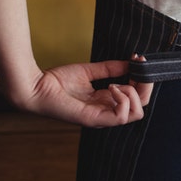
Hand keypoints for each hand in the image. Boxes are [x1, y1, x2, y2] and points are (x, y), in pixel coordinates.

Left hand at [7, 57, 153, 127]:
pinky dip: (123, 99)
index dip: (143, 80)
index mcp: (106, 102)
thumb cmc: (56, 81)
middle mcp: (107, 112)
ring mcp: (101, 117)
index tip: (140, 60)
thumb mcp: (89, 71)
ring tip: (118, 82)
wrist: (35, 86)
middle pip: (142, 106)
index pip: (137, 98)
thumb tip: (130, 62)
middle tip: (138, 69)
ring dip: (134, 94)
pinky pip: (122, 116)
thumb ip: (110, 69)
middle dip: (145, 86)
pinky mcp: (94, 119)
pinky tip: (111, 88)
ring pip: (136, 113)